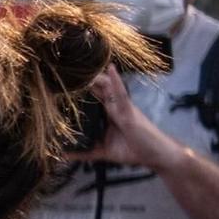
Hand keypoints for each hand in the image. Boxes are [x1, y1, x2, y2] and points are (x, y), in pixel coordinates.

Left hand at [67, 67, 182, 171]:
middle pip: (98, 87)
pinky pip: (121, 94)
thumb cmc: (133, 149)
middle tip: (67, 67)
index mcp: (108, 113)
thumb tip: (65, 155)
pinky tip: (110, 70)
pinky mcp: (130, 112)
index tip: (62, 78)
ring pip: (107, 86)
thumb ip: (85, 153)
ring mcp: (122, 107)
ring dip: (96, 75)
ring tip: (84, 63)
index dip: (79, 87)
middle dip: (84, 77)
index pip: (91, 96)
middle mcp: (114, 106)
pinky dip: (115, 82)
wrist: (155, 156)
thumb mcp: (103, 152)